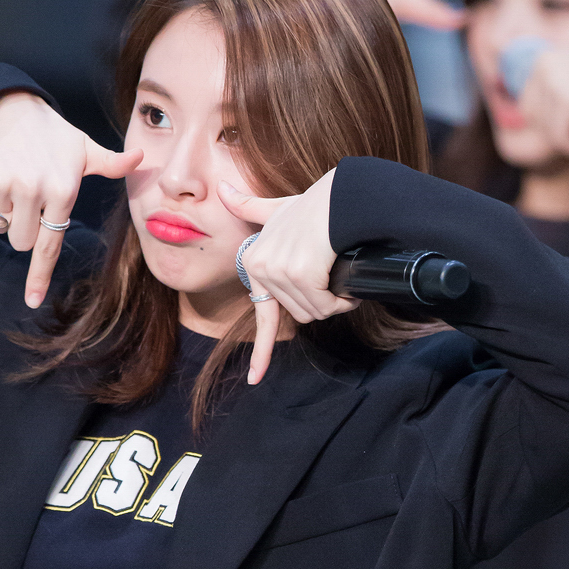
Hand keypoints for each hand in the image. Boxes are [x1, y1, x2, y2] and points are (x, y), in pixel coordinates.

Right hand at [0, 92, 142, 306]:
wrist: (2, 104)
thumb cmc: (49, 134)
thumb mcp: (81, 147)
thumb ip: (109, 163)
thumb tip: (140, 160)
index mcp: (62, 189)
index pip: (49, 245)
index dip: (38, 276)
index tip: (32, 301)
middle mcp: (31, 188)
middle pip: (21, 241)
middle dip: (23, 224)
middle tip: (26, 192)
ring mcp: (0, 183)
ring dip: (2, 210)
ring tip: (9, 178)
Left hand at [217, 171, 357, 385]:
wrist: (342, 194)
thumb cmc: (314, 204)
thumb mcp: (276, 208)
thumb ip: (248, 206)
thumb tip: (220, 189)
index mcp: (254, 262)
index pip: (263, 317)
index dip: (261, 352)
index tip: (254, 379)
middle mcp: (262, 268)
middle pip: (301, 313)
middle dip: (323, 303)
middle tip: (334, 281)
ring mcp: (281, 272)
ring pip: (316, 312)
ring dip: (336, 301)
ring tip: (341, 275)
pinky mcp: (302, 274)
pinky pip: (327, 305)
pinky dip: (342, 299)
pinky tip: (347, 282)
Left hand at [517, 32, 568, 156]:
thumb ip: (558, 88)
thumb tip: (535, 121)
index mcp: (543, 59)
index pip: (527, 105)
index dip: (548, 123)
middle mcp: (543, 66)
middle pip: (532, 119)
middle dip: (556, 131)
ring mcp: (554, 81)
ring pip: (547, 131)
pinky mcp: (568, 100)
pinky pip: (561, 139)